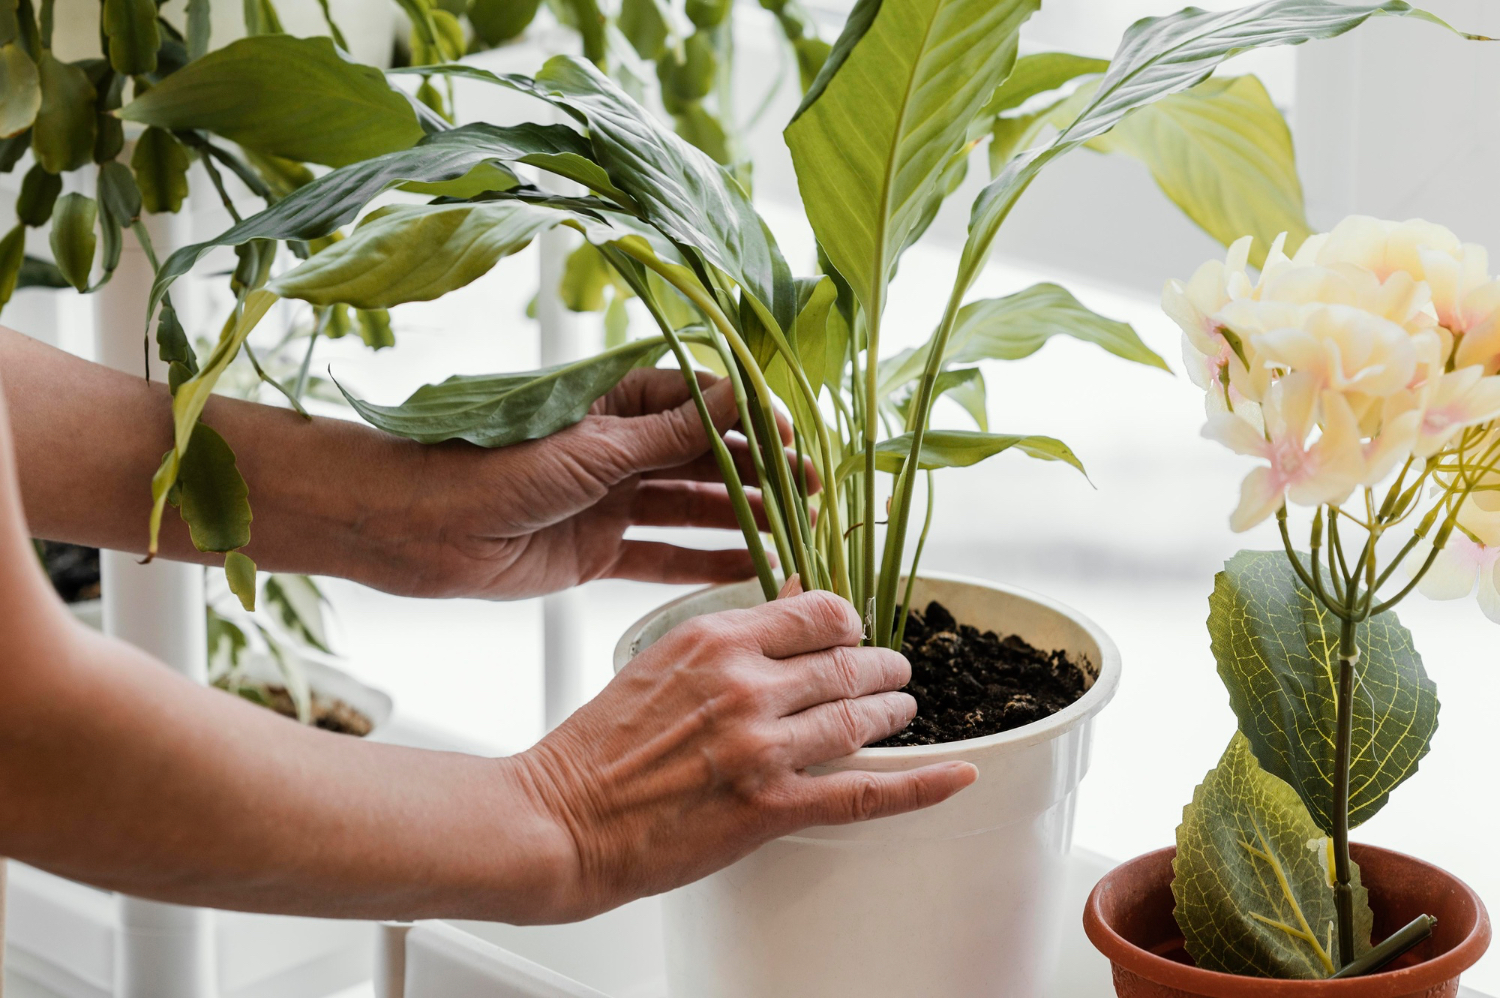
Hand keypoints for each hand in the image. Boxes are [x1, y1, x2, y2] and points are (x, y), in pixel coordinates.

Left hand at [399, 367, 807, 599]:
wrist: (418, 526)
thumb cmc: (493, 466)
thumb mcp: (591, 448)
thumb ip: (667, 434)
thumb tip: (738, 397)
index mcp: (615, 402)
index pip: (702, 403)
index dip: (751, 421)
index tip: (795, 442)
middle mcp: (618, 448)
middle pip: (705, 459)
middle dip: (760, 476)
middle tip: (812, 496)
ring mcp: (610, 501)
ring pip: (691, 509)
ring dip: (742, 521)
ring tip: (796, 536)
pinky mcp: (596, 551)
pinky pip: (662, 556)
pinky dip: (704, 564)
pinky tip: (750, 571)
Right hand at [508, 589, 977, 921]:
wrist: (561, 819)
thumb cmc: (597, 747)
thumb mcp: (658, 660)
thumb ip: (726, 635)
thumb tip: (788, 599)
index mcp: (716, 639)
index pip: (818, 610)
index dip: (850, 620)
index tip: (855, 630)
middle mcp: (747, 684)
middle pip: (849, 661)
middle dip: (882, 667)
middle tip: (893, 673)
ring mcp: (762, 746)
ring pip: (862, 719)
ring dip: (894, 713)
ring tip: (903, 711)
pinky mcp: (770, 807)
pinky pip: (866, 793)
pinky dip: (921, 784)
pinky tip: (956, 774)